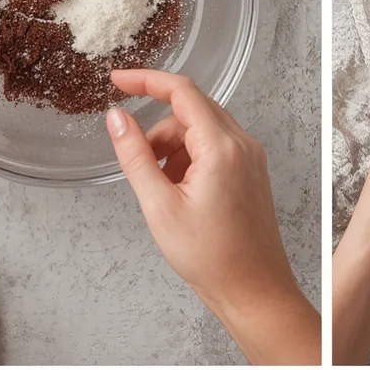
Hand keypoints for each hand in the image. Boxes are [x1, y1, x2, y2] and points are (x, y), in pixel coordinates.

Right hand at [106, 72, 319, 364]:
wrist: (253, 290)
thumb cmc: (212, 257)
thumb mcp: (159, 206)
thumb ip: (134, 155)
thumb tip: (117, 118)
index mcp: (222, 147)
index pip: (182, 91)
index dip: (145, 79)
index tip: (117, 79)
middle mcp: (242, 145)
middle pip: (190, 110)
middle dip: (158, 130)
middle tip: (139, 162)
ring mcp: (250, 158)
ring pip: (201, 130)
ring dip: (173, 148)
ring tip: (164, 191)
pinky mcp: (251, 173)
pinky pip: (214, 148)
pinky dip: (190, 160)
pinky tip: (181, 193)